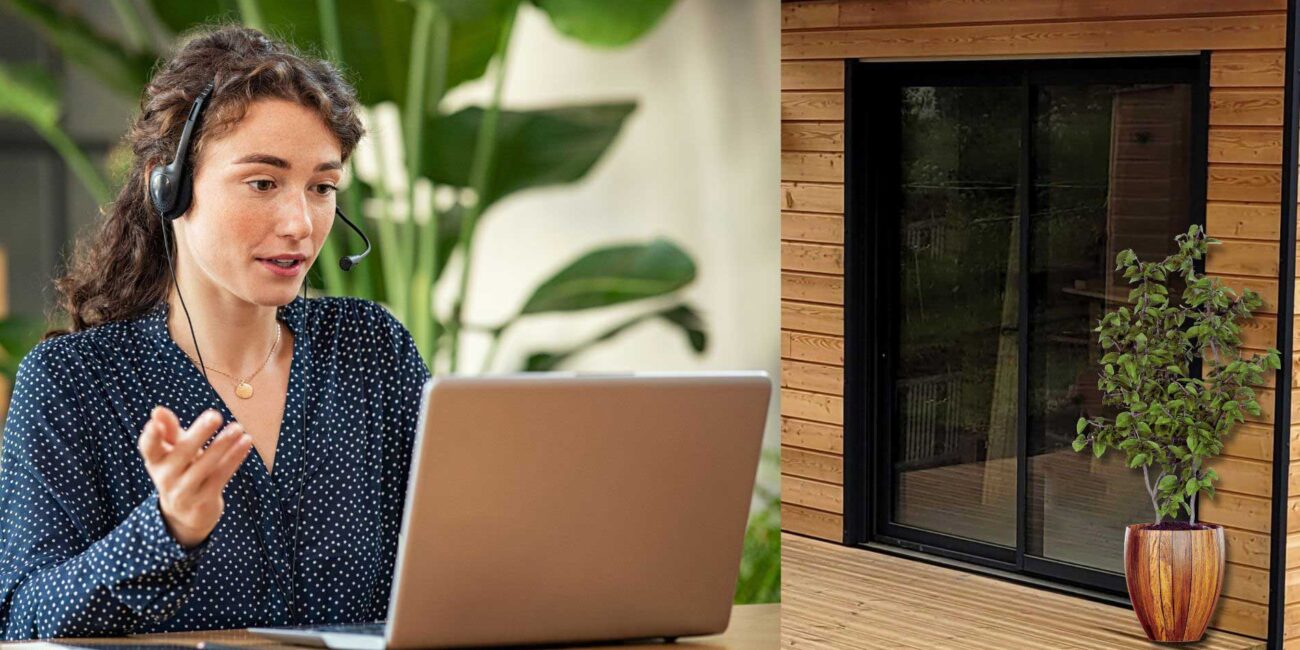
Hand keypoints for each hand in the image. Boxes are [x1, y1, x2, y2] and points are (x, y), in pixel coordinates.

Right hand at [137, 406, 252, 548]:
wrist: (186, 514)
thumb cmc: (181, 470)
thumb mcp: (173, 452)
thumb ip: (169, 431)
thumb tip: (158, 410)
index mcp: (156, 461)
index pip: (149, 448)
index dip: (150, 437)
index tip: (154, 423)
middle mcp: (166, 478)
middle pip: (182, 453)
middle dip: (199, 434)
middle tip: (215, 415)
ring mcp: (184, 491)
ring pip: (205, 466)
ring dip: (222, 445)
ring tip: (238, 427)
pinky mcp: (204, 500)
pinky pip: (221, 476)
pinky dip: (234, 458)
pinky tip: (246, 441)